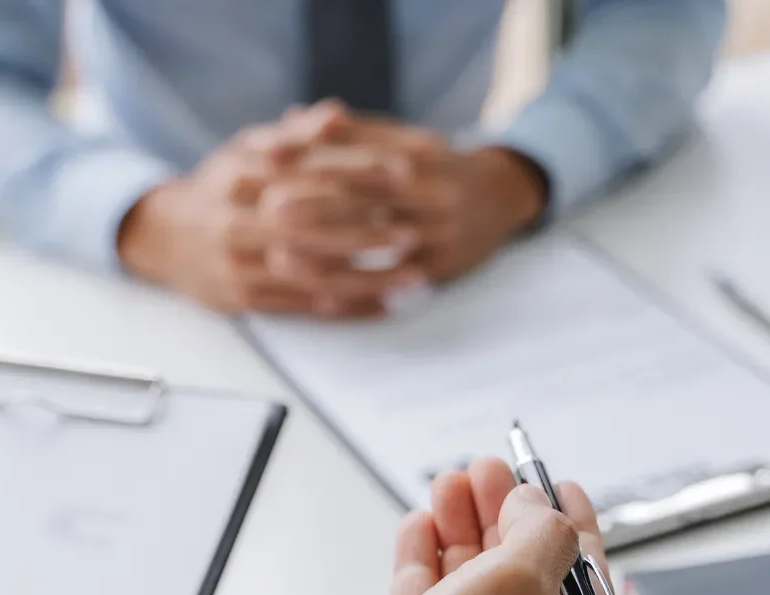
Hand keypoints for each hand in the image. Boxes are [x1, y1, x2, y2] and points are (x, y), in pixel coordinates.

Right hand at [118, 105, 424, 315]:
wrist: (164, 237)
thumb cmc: (220, 187)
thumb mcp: (248, 148)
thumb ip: (295, 135)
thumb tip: (337, 114)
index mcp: (241, 174)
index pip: (309, 173)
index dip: (359, 173)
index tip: (403, 173)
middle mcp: (236, 220)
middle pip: (312, 228)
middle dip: (367, 234)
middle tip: (412, 233)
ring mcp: (239, 264)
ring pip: (312, 275)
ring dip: (367, 282)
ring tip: (413, 280)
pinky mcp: (244, 299)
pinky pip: (304, 307)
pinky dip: (347, 309)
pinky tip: (383, 306)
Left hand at [263, 108, 548, 287]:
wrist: (500, 197)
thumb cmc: (432, 165)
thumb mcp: (399, 140)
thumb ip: (347, 132)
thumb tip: (290, 118)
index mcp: (422, 152)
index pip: (362, 153)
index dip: (317, 158)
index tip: (271, 161)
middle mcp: (437, 190)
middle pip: (371, 199)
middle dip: (317, 206)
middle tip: (268, 209)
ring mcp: (443, 232)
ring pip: (380, 247)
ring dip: (329, 256)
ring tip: (280, 260)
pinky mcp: (444, 269)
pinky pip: (396, 285)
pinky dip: (359, 295)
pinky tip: (322, 300)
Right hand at [271, 458, 618, 594]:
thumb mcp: (512, 588)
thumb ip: (537, 535)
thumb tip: (537, 510)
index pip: (587, 585)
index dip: (571, 524)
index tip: (558, 485)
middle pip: (527, 584)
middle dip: (504, 520)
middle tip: (487, 473)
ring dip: (461, 535)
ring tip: (447, 485)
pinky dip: (426, 572)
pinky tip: (419, 531)